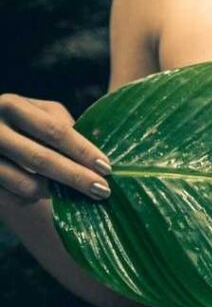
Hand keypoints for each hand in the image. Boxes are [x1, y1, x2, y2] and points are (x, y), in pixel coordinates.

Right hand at [0, 94, 111, 208]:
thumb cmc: (17, 119)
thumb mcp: (37, 111)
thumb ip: (61, 125)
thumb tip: (95, 152)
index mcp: (12, 106)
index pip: (54, 131)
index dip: (82, 150)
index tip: (106, 167)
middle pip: (41, 160)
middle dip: (76, 177)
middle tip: (102, 190)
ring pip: (25, 185)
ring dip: (55, 191)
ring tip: (74, 192)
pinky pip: (10, 199)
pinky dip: (32, 199)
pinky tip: (46, 194)